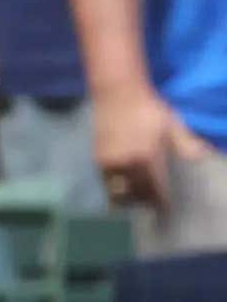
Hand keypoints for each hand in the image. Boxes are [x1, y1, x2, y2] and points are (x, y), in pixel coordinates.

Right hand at [95, 82, 208, 210]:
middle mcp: (126, 164)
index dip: (160, 201)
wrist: (117, 93)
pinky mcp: (98, 158)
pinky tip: (122, 183)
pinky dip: (115, 186)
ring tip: (134, 197)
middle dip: (144, 201)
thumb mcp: (172, 124)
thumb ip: (186, 143)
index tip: (165, 208)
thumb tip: (203, 156)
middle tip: (151, 204)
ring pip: (117, 191)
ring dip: (127, 198)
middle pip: (135, 194)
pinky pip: (106, 181)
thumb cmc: (148, 107)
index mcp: (146, 157)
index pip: (154, 189)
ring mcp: (109, 162)